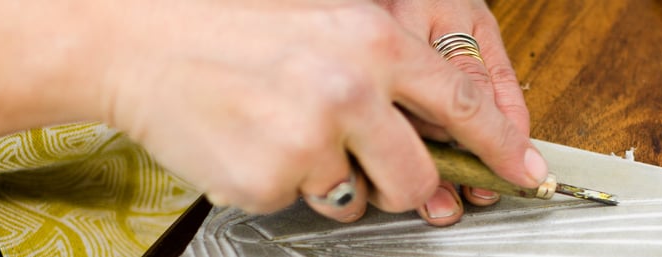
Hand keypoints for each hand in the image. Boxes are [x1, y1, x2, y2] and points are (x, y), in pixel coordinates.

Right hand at [81, 0, 546, 220]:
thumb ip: (389, 68)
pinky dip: (287, 184)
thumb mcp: (326, 20)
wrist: (136, 40)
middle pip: (418, 175)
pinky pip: (303, 204)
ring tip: (293, 133)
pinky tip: (257, 141)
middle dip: (412, 186)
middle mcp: (349, 90)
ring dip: (340, 181)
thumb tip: (444, 121)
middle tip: (383, 171)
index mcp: (371, 41)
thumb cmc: (231, 27)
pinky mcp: (268, 180)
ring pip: (361, 198)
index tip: (525, 172)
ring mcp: (308, 140)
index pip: (462, 104)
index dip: (501, 145)